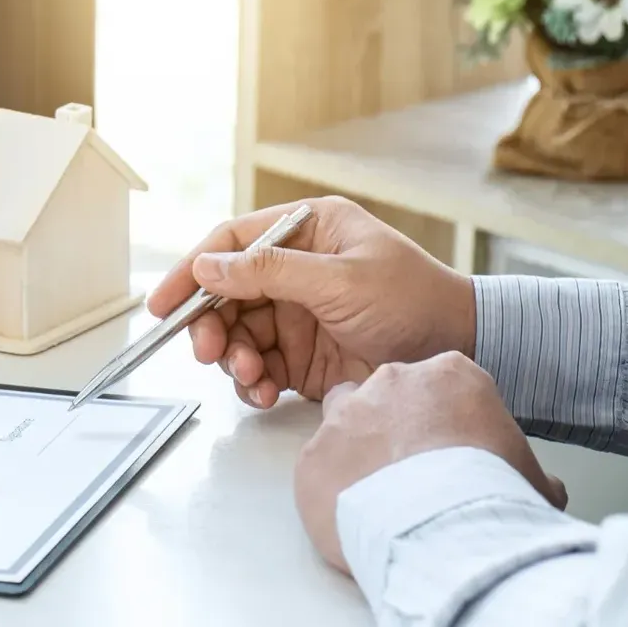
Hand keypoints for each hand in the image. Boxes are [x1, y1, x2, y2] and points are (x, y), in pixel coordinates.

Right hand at [147, 196, 476, 408]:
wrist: (463, 352)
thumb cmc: (416, 301)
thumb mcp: (341, 281)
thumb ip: (270, 273)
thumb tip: (208, 265)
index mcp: (305, 232)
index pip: (231, 244)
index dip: (191, 271)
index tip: (164, 305)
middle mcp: (294, 270)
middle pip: (225, 295)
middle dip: (211, 326)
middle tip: (210, 352)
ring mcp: (296, 314)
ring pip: (237, 335)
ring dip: (234, 359)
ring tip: (251, 378)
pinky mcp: (301, 356)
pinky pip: (258, 368)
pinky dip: (253, 384)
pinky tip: (266, 394)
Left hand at [295, 351, 566, 572]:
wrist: (441, 527)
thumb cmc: (490, 495)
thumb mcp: (530, 478)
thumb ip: (527, 471)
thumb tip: (544, 488)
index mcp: (447, 375)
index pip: (437, 385)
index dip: (442, 419)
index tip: (448, 450)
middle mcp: (388, 384)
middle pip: (383, 397)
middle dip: (392, 429)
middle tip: (411, 473)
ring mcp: (342, 418)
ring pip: (341, 427)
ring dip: (355, 455)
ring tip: (379, 497)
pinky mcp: (310, 458)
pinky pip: (317, 471)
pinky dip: (332, 492)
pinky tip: (356, 518)